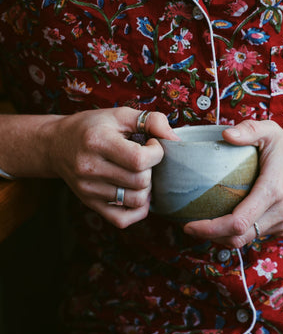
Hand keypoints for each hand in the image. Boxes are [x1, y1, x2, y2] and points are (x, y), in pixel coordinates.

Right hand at [46, 107, 177, 227]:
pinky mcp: (90, 203)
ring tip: (140, 174)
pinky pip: (123, 219)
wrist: (56, 144)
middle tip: (145, 159)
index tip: (152, 144)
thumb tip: (174, 138)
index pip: (139, 160)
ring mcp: (89, 190)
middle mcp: (90, 168)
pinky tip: (136, 192)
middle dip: (152, 170)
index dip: (156, 153)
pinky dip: (138, 209)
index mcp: (97, 142)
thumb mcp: (119, 114)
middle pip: (140, 182)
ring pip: (136, 201)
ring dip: (146, 188)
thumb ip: (151, 120)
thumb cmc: (92, 127)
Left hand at [183, 120, 282, 247]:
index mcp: (273, 191)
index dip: (211, 228)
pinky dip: (235, 234)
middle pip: (239, 238)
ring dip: (221, 237)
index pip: (238, 222)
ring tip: (201, 224)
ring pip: (245, 240)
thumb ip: (249, 129)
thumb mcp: (270, 130)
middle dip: (211, 236)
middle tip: (188, 226)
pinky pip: (254, 236)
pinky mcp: (282, 227)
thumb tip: (226, 135)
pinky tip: (221, 221)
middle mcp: (280, 212)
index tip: (189, 225)